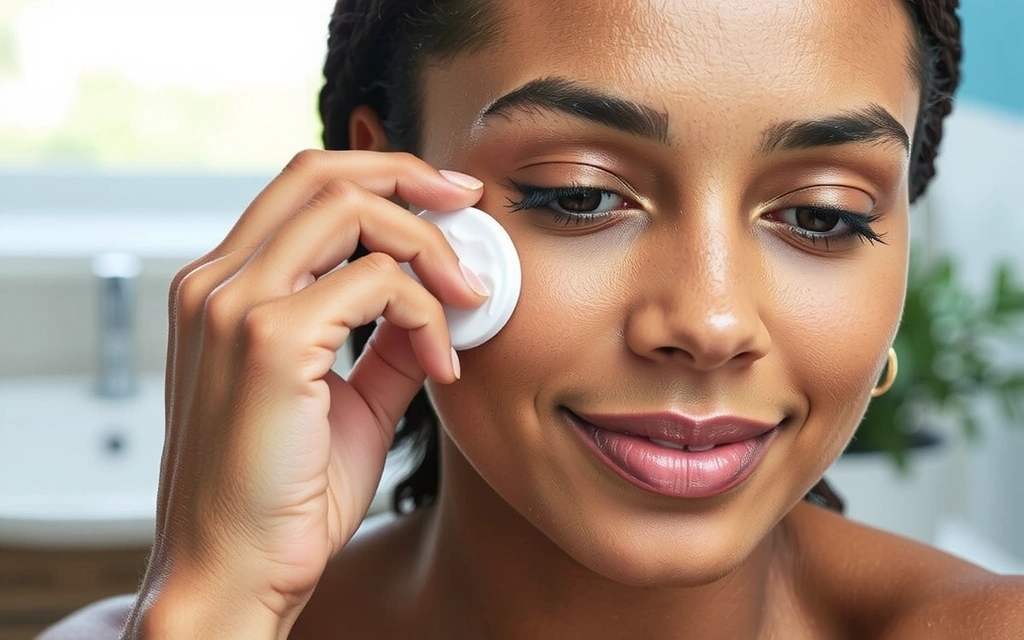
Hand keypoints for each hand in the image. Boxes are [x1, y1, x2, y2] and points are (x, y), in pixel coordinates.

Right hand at [133, 150, 486, 633]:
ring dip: (428, 246)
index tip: (446, 200)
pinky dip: (427, 312)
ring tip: (469, 297)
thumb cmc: (283, 497)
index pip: (301, 190)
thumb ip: (385, 342)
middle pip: (321, 174)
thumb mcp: (348, 401)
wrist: (236, 574)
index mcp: (223, 291)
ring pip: (350, 209)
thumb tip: (434, 299)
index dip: (381, 177)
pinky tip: (444, 364)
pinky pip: (375, 283)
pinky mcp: (268, 340)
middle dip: (410, 176)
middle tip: (469, 206)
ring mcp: (234, 305)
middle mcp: (216, 283)